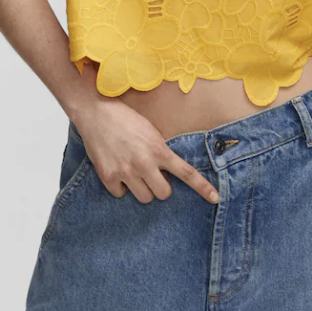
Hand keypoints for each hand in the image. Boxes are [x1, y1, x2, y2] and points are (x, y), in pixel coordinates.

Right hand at [72, 99, 219, 204]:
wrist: (95, 111)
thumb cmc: (125, 119)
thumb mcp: (151, 131)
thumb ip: (161, 152)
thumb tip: (169, 171)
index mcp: (159, 150)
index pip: (187, 173)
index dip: (203, 188)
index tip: (215, 199)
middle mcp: (144, 163)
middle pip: (164, 194)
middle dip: (160, 187)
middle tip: (152, 175)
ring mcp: (125, 171)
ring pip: (144, 198)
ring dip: (142, 189)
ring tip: (134, 172)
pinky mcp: (108, 176)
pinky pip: (121, 194)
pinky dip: (120, 187)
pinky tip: (117, 171)